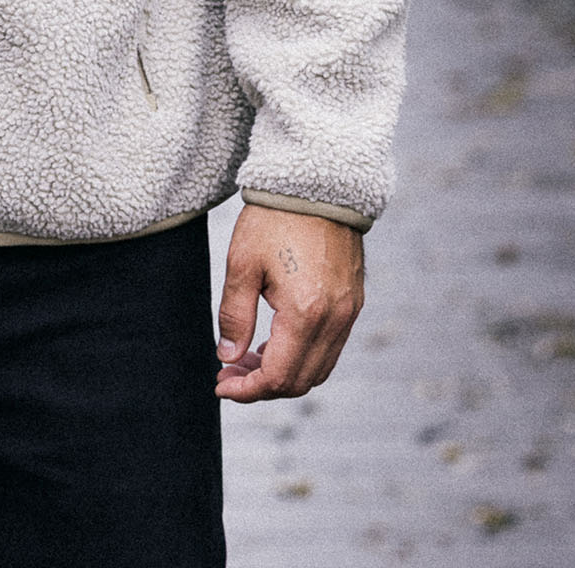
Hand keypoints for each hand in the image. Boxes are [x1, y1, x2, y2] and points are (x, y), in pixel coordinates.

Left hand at [214, 203, 364, 402]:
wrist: (317, 184)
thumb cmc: (274, 219)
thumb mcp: (242, 263)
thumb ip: (235, 315)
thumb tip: (228, 357)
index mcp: (306, 313)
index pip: (279, 375)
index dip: (247, 389)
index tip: (221, 385)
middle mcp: (335, 320)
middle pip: (301, 380)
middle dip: (262, 386)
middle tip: (228, 373)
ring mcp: (349, 313)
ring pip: (319, 368)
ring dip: (283, 373)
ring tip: (246, 359)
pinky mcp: (353, 302)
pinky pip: (330, 348)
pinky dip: (302, 356)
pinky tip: (273, 342)